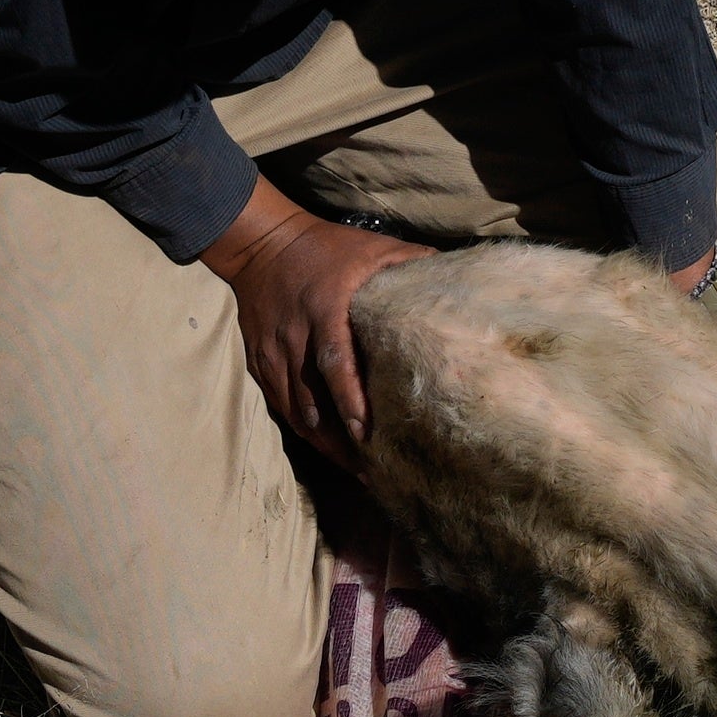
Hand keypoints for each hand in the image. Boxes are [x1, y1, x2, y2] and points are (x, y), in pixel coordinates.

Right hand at [203, 184, 432, 464]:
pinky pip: (282, 406)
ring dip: (324, 444)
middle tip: (370, 471)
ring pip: (296, 412)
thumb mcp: (372, 247)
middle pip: (313, 401)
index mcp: (325, 311)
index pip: (335, 362)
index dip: (349, 400)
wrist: (262, 245)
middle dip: (339, 440)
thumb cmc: (326, 247)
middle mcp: (295, 340)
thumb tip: (455, 281)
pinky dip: (304, 430)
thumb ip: (412, 262)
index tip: (367, 431)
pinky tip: (327, 448)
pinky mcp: (261, 364)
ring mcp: (273, 355)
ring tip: (355, 470)